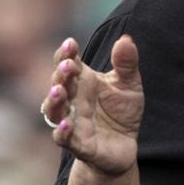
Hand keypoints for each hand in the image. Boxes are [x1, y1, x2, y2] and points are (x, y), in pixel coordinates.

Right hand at [42, 35, 143, 176]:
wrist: (125, 146)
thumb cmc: (122, 111)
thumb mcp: (130, 84)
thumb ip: (127, 63)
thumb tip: (126, 39)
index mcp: (83, 81)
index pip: (68, 63)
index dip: (66, 53)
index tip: (70, 43)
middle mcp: (73, 100)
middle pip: (59, 85)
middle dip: (61, 75)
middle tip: (68, 65)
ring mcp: (73, 122)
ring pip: (54, 111)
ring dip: (53, 101)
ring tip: (58, 91)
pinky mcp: (79, 144)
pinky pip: (64, 139)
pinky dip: (62, 132)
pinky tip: (66, 124)